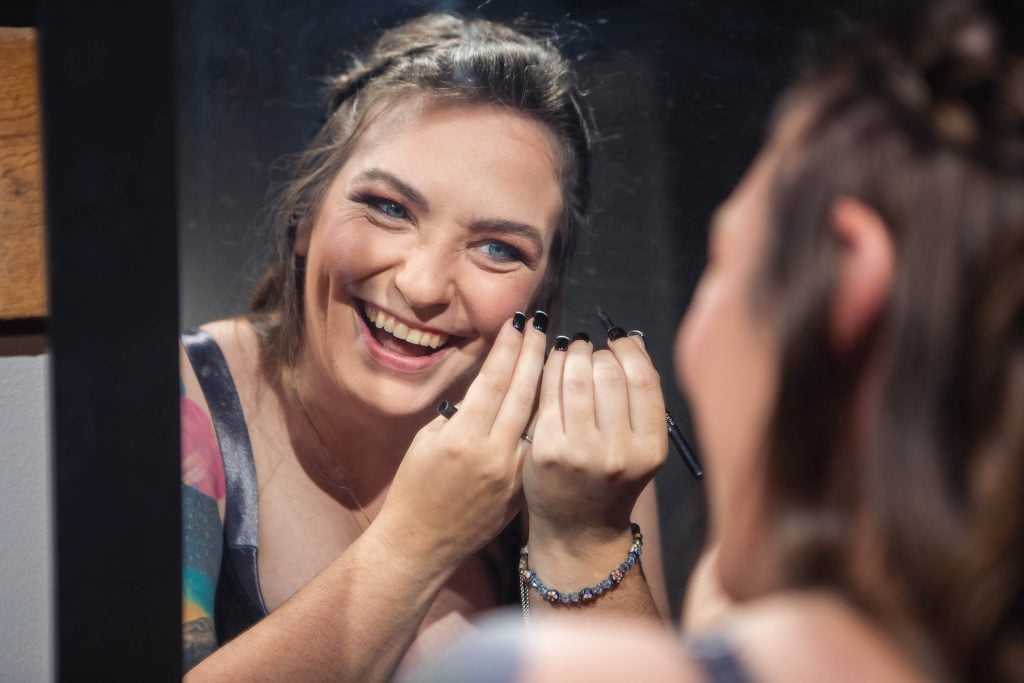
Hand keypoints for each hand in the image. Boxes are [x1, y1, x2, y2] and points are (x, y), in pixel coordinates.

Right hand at [376, 312, 547, 569]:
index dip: (508, 348)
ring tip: (555, 353)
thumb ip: (460, 412)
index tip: (518, 323)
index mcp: (462, 437)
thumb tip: (490, 384)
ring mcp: (512, 474)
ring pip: (538, 418)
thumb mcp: (426, 441)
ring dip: (547, 383)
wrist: (421, 544)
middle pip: (521, 393)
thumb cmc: (413, 488)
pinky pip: (537, 445)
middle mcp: (492, 453)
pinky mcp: (522, 490)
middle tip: (542, 326)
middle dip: (533, 355)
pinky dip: (546, 418)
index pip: (493, 380)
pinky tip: (555, 396)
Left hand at [523, 332, 667, 544]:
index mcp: (650, 448)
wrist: (578, 530)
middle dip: (598, 352)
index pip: (643, 379)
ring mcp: (581, 453)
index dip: (628, 351)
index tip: (618, 343)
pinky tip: (553, 364)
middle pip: (609, 373)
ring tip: (572, 350)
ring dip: (572, 353)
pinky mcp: (547, 451)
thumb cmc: (610, 480)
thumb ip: (641, 396)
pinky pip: (548, 394)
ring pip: (576, 378)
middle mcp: (619, 452)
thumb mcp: (640, 446)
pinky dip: (550, 369)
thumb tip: (633, 339)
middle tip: (591, 351)